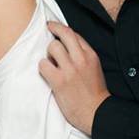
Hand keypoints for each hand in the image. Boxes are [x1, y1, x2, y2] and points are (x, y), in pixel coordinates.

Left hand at [39, 20, 109, 135]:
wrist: (96, 113)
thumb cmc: (94, 92)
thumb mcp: (94, 68)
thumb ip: (82, 55)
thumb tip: (66, 44)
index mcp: (91, 55)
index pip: (74, 34)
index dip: (61, 28)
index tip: (53, 26)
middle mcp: (81, 59)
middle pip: (64, 34)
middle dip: (53, 28)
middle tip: (47, 28)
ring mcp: (70, 70)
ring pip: (52, 47)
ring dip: (48, 53)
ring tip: (51, 62)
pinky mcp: (59, 81)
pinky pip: (43, 64)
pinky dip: (43, 67)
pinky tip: (47, 73)